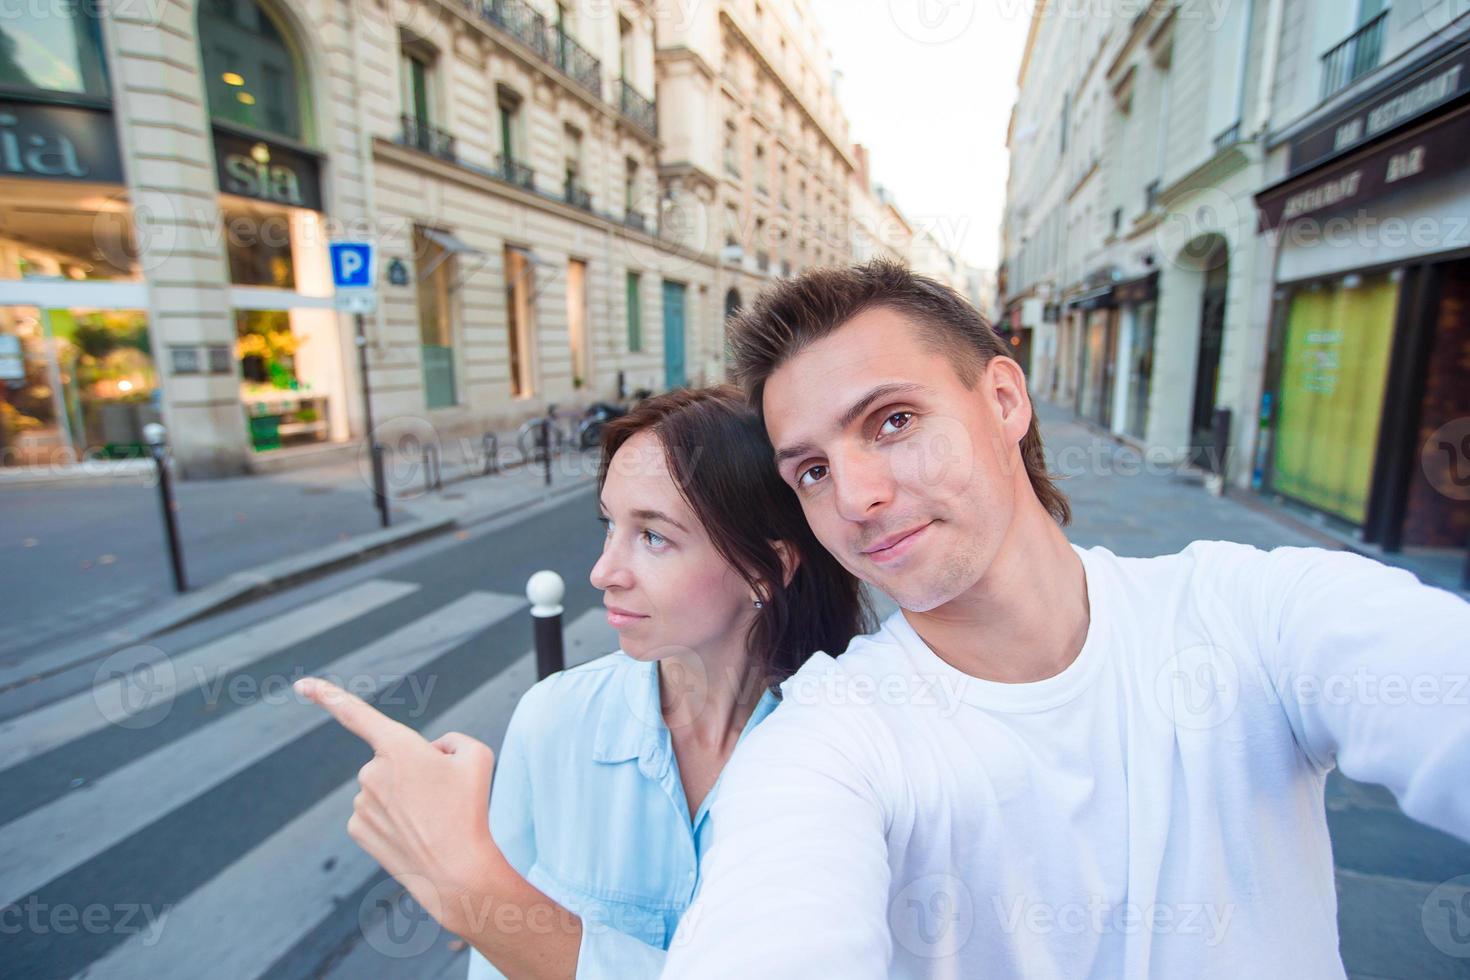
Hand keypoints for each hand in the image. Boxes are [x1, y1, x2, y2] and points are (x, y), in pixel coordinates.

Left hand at [295, 676, 510, 936]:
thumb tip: (431, 752)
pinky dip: (394, 819)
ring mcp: (360, 802)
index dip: (326, 694)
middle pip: (393, 758)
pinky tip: (413, 834)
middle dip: (415, 769)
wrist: (456, 871)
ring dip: (406, 797)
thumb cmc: (469, 810)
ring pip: (385, 787)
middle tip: (443, 796)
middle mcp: (371, 771)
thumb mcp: (477, 756)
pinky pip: (376, 812)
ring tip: (433, 820)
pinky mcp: (356, 829)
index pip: (354, 712)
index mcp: (397, 746)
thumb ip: (453, 740)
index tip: (301, 685)